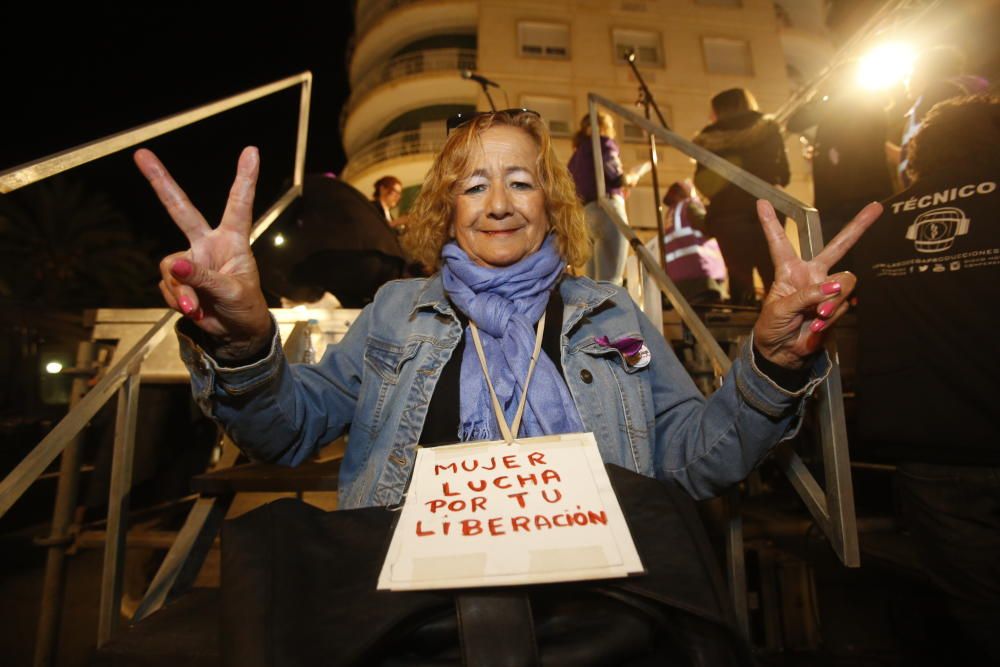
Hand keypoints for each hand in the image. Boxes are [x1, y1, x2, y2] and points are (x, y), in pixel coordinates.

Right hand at [135, 146, 272, 360]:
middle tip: (142, 155)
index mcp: (232, 240)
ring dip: (181, 291)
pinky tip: (194, 309)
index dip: (245, 178)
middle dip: (161, 182)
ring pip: (170, 268)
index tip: (252, 151)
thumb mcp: (232, 292)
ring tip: (198, 307)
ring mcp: (190, 261)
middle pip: (181, 209)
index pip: (238, 205)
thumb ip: (205, 278)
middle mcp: (208, 244)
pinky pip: (167, 286)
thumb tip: (175, 266)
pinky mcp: (177, 279)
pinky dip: (178, 301)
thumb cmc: (245, 307)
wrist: (236, 333)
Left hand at [752, 199, 882, 369]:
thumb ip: (805, 295)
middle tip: (875, 208)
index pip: (780, 242)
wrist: (782, 353)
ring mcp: (827, 289)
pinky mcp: (837, 306)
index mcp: (788, 270)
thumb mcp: (780, 309)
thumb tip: (833, 286)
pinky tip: (819, 323)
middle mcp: (811, 275)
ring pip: (846, 281)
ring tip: (817, 315)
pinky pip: (844, 303)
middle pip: (838, 247)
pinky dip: (833, 314)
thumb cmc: (772, 328)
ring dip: (834, 299)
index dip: (771, 224)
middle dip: (858, 227)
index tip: (762, 203)